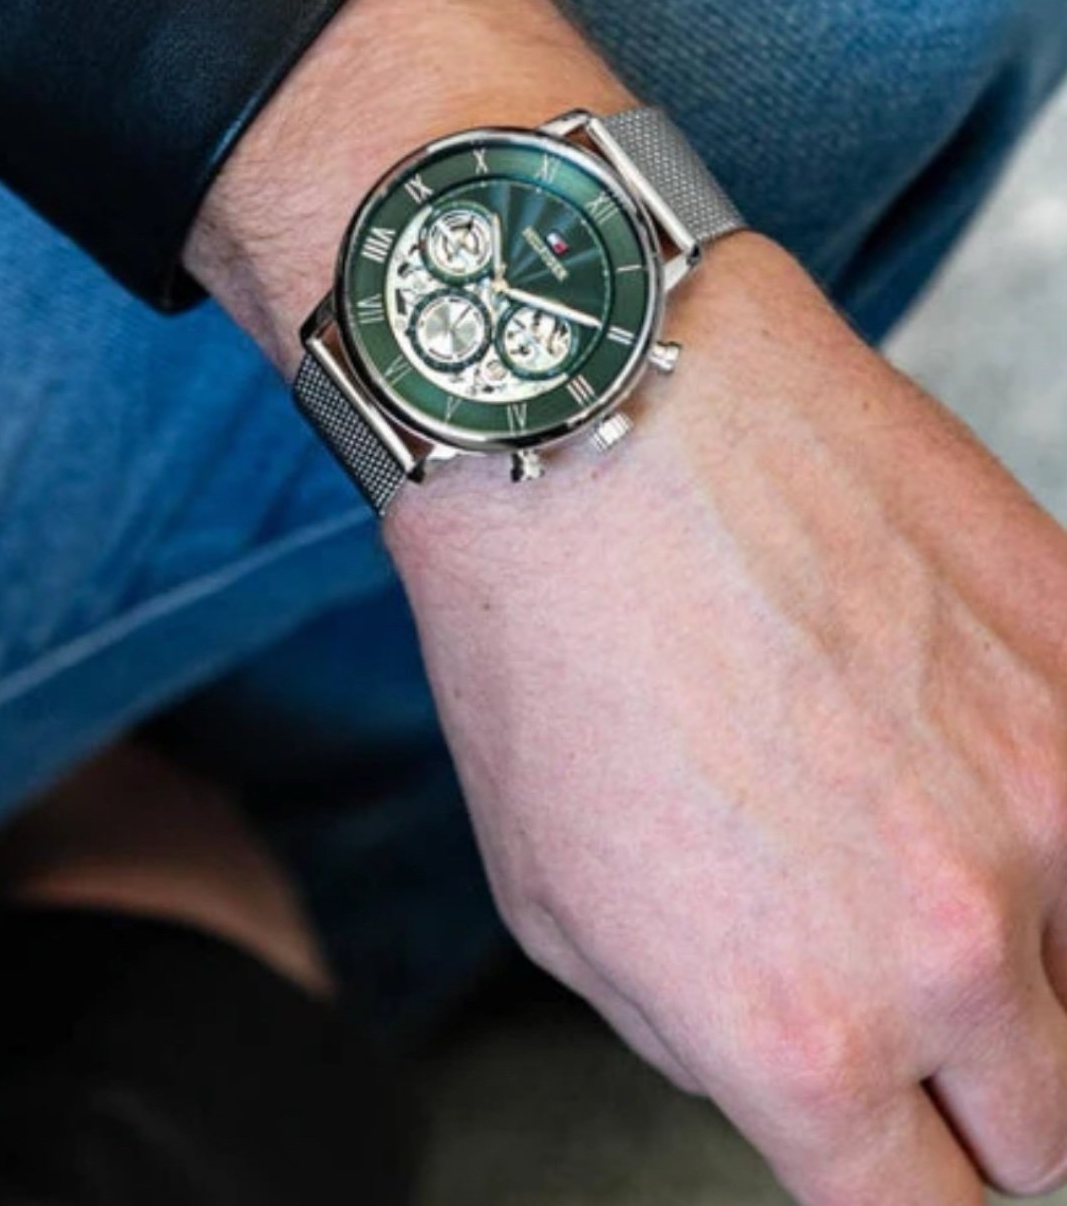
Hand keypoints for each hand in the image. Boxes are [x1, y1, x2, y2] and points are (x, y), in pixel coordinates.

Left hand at [386, 232, 1066, 1202]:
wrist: (599, 427)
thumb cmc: (542, 642)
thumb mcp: (556, 899)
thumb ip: (700, 1028)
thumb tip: (795, 1070)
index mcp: (797, 1031)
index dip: (897, 1186)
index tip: (892, 1151)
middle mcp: (948, 944)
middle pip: (1040, 1128)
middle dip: (964, 1081)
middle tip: (886, 975)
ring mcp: (1052, 800)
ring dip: (1022, 941)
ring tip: (897, 824)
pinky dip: (1049, 805)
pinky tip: (950, 735)